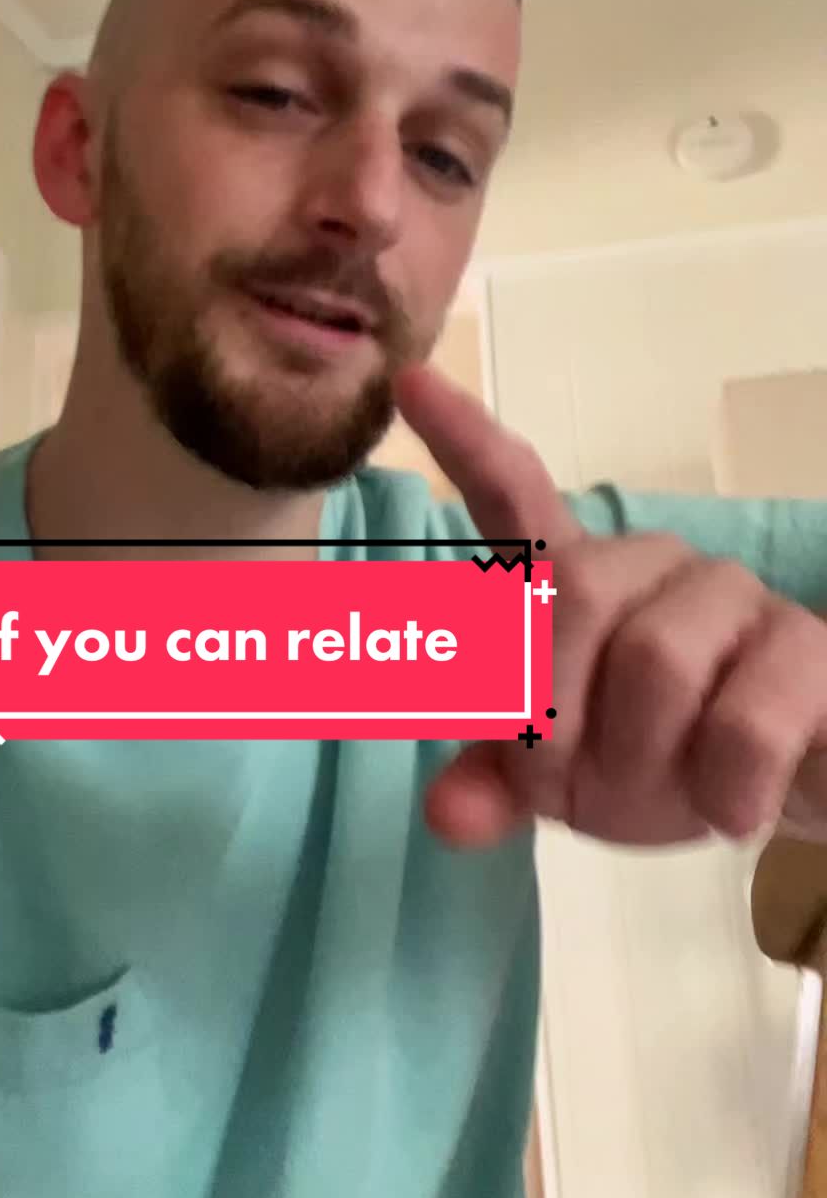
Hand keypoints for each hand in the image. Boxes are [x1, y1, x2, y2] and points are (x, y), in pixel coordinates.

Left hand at [393, 364, 826, 849]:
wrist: (791, 786)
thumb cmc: (662, 762)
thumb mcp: (568, 780)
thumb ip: (495, 786)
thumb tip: (446, 815)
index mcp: (574, 580)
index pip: (512, 493)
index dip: (463, 440)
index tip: (410, 382)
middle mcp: (648, 565)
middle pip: (569, 600)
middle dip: (556, 720)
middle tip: (575, 789)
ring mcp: (733, 596)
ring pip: (655, 661)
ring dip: (640, 764)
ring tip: (663, 797)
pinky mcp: (807, 647)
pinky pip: (743, 722)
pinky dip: (721, 792)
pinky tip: (729, 809)